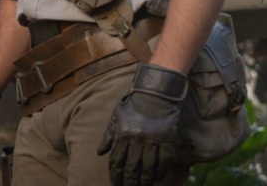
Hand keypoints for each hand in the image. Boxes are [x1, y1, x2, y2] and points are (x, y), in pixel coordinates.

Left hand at [97, 64, 187, 185]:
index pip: (116, 163)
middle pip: (131, 169)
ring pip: (147, 169)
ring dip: (144, 181)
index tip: (116, 184)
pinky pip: (163, 162)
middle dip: (129, 182)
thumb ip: (108, 135)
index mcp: (122, 135)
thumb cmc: (134, 103)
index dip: (115, 177)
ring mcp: (152, 141)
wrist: (156, 91)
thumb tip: (100, 152)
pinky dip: (160, 172)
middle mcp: (136, 140)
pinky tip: (157, 178)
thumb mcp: (117, 116)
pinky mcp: (166, 140)